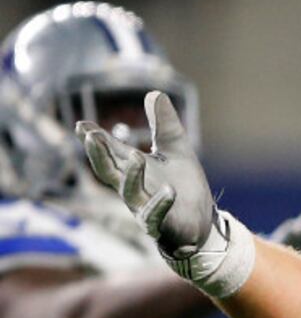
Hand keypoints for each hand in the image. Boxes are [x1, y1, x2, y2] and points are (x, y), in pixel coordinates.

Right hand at [77, 91, 254, 297]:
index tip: (82, 126)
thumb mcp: (176, 150)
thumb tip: (154, 92)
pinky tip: (168, 191)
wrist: (201, 222)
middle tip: (90, 136)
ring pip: (129, 193)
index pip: (111, 152)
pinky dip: (160, 203)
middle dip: (99, 155)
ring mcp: (144, 208)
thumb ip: (165, 125)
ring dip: (131, 176)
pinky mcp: (161, 225)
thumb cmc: (183, 186)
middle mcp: (132, 188)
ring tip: (137, 157)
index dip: (95, 140)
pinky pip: (156, 215)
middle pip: (109, 171)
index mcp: (133, 169)